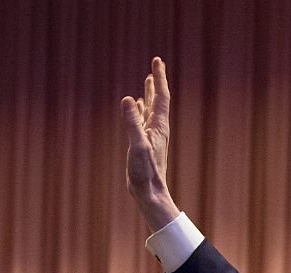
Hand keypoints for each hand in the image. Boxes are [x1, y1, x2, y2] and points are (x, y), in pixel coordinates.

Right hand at [121, 57, 179, 230]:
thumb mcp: (137, 145)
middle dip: (157, 82)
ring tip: (148, 81)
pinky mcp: (145, 144)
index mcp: (158, 126)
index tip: (157, 61)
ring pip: (151, 110)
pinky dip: (140, 110)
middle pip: (159, 100)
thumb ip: (133, 122)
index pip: (161, 96)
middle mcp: (157, 129)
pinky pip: (143, 121)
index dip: (159, 78)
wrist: (149, 193)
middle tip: (156, 65)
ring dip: (149, 94)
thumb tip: (129, 99)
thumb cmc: (145, 173)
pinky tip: (137, 107)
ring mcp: (151, 136)